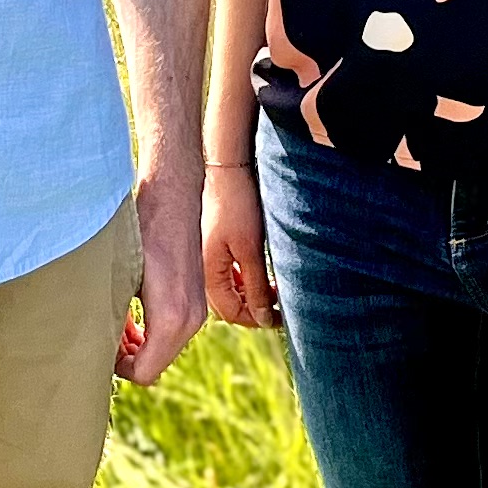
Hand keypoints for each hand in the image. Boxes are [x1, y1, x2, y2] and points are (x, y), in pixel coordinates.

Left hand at [119, 167, 207, 385]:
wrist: (173, 201)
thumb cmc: (141, 234)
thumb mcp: (119, 279)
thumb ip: (113, 319)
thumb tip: (96, 346)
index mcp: (171, 319)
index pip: (145, 373)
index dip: (118, 369)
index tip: (100, 348)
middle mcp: (191, 320)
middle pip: (155, 364)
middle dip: (127, 356)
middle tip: (104, 334)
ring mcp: (198, 311)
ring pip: (164, 349)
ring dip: (139, 344)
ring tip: (116, 323)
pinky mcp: (197, 300)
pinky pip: (173, 332)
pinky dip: (152, 331)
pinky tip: (133, 313)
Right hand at [203, 166, 278, 329]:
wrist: (226, 168)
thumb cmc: (237, 205)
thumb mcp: (250, 250)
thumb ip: (256, 287)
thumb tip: (263, 319)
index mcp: (209, 274)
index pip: (232, 313)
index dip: (258, 319)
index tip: (282, 317)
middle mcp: (204, 270)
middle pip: (229, 304)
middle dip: (255, 309)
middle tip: (282, 306)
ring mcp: (208, 258)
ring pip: (230, 289)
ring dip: (252, 294)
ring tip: (275, 289)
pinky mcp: (214, 246)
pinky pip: (229, 273)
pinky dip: (246, 279)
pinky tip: (261, 273)